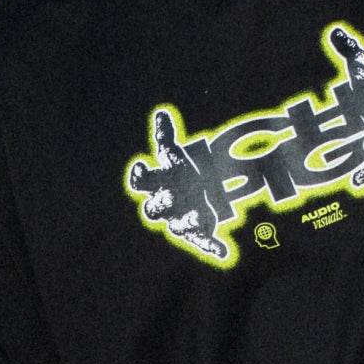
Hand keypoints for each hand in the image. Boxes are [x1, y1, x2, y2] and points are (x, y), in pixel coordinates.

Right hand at [127, 108, 227, 259]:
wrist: (193, 196)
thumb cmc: (180, 173)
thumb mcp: (175, 155)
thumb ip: (166, 136)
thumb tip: (160, 113)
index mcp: (157, 184)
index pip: (141, 182)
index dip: (140, 175)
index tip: (143, 165)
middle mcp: (164, 205)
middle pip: (153, 209)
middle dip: (162, 201)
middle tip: (173, 194)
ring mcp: (180, 220)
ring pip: (177, 226)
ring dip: (187, 220)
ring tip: (201, 214)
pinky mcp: (198, 232)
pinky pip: (202, 241)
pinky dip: (212, 246)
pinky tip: (224, 251)